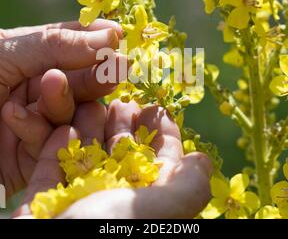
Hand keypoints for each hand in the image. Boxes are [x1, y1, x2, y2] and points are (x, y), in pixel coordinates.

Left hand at [0, 20, 124, 197]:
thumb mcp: (3, 50)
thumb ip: (57, 43)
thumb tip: (112, 34)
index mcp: (36, 57)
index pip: (76, 46)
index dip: (99, 41)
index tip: (119, 38)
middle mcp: (43, 88)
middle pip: (82, 81)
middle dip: (96, 75)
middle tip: (119, 67)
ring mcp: (42, 121)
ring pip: (73, 112)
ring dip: (63, 101)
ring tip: (48, 87)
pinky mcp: (37, 153)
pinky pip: (53, 143)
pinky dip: (37, 131)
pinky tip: (13, 118)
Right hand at [15, 101, 211, 218]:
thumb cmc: (105, 236)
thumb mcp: (159, 213)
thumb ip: (187, 188)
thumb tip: (202, 162)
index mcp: (146, 205)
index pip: (161, 162)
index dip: (162, 134)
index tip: (156, 108)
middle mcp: (115, 203)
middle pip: (123, 155)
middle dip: (124, 126)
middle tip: (122, 102)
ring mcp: (79, 203)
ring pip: (88, 157)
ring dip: (90, 129)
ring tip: (93, 105)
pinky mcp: (45, 202)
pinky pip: (53, 169)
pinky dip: (59, 148)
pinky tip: (66, 128)